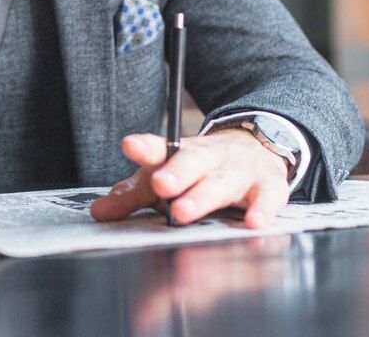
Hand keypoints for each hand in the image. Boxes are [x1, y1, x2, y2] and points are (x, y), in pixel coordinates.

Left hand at [90, 129, 290, 228]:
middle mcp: (210, 157)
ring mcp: (240, 170)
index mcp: (180, 154)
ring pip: (222, 182)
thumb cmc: (199, 171)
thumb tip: (99, 212)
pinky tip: (252, 223)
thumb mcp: (165, 179)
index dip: (145, 147)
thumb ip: (132, 196)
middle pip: (192, 162)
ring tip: (185, 211)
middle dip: (177, 173)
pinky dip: (262, 210)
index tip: (130, 146)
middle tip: (160, 186)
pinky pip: (268, 197)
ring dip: (204, 197)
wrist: (255, 151)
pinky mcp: (268, 185)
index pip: (160, 148)